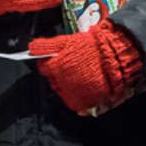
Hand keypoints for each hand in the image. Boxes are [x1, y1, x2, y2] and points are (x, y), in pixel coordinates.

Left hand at [28, 20, 143, 113]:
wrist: (114, 56)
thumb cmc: (90, 46)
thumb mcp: (66, 41)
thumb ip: (46, 46)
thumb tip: (30, 48)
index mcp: (55, 67)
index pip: (44, 69)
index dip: (49, 63)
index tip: (56, 60)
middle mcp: (62, 82)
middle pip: (53, 82)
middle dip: (57, 75)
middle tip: (69, 67)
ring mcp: (75, 93)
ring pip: (64, 93)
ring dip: (67, 87)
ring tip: (78, 76)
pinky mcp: (87, 102)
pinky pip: (76, 103)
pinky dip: (77, 97)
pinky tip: (83, 87)